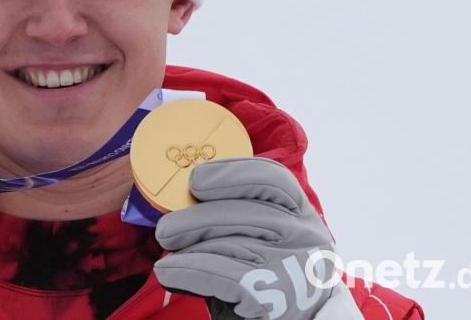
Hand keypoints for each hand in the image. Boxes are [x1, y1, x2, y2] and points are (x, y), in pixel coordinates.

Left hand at [154, 157, 337, 319]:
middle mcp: (305, 235)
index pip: (272, 179)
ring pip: (229, 244)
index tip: (195, 180)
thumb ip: (240, 215)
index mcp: (302, 213)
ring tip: (167, 251)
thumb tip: (185, 199)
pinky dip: (188, 272)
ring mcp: (294, 266)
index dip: (230, 174)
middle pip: (243, 212)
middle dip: (196, 218)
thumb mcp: (268, 238)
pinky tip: (169, 272)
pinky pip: (222, 276)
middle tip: (165, 229)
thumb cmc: (271, 276)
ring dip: (189, 249)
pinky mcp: (277, 296)